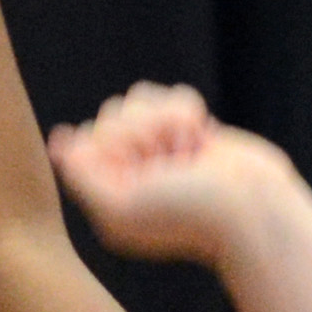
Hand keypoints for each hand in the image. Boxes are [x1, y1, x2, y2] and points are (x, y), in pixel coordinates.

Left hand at [47, 84, 292, 266]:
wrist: (253, 208)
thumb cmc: (190, 215)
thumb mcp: (121, 207)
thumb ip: (82, 177)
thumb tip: (59, 143)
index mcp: (109, 197)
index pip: (86, 140)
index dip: (112, 143)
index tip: (141, 170)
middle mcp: (131, 173)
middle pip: (111, 114)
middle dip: (143, 130)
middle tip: (168, 164)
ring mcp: (160, 151)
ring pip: (142, 99)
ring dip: (168, 121)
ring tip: (187, 154)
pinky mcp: (188, 132)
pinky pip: (173, 95)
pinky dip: (188, 113)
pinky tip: (201, 143)